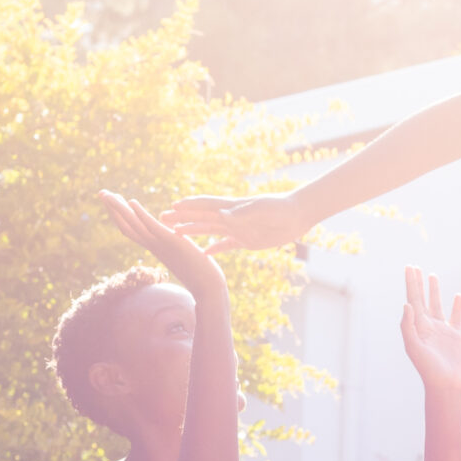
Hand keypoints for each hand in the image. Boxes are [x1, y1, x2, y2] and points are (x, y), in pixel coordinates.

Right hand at [99, 190, 225, 300]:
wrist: (209, 289)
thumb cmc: (201, 275)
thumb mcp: (183, 255)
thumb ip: (175, 244)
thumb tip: (173, 234)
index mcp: (155, 247)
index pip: (132, 230)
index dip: (120, 216)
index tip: (112, 201)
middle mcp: (154, 246)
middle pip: (126, 226)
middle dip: (113, 209)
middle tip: (100, 192)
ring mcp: (161, 245)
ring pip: (134, 225)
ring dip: (119, 209)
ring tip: (107, 194)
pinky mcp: (172, 243)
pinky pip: (152, 227)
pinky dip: (140, 214)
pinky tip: (131, 201)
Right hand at [159, 192, 305, 253]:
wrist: (298, 215)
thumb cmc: (281, 209)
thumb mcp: (261, 210)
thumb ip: (241, 214)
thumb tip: (221, 216)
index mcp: (233, 208)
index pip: (206, 206)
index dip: (189, 207)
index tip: (171, 208)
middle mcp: (231, 217)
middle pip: (201, 217)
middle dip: (182, 218)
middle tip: (162, 218)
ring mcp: (238, 229)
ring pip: (209, 230)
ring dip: (193, 231)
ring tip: (175, 233)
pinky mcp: (247, 240)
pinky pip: (226, 245)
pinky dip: (215, 248)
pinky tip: (204, 254)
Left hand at [398, 265, 460, 391]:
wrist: (446, 383)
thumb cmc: (427, 368)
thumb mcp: (413, 347)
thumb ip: (408, 326)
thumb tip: (407, 304)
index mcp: (417, 326)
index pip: (412, 299)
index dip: (410, 283)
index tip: (409, 268)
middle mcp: (429, 325)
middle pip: (422, 299)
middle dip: (418, 283)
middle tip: (414, 267)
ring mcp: (443, 329)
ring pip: (438, 304)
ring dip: (434, 290)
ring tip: (432, 275)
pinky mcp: (457, 335)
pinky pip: (457, 316)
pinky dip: (457, 306)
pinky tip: (457, 296)